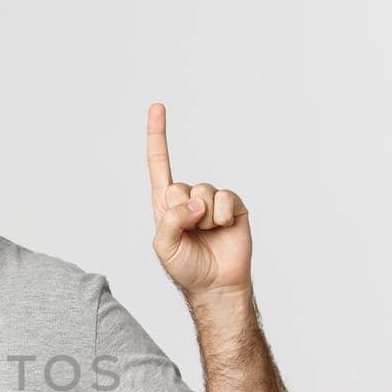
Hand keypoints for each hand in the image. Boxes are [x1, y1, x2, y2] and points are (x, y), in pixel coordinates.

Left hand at [146, 102, 252, 295]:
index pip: (159, 164)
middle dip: (182, 213)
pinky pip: (225, 198)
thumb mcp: (164, 246)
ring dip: (203, 219)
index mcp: (166, 204)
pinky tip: (224, 229)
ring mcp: (212, 201)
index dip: (157, 135)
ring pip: (203, 192)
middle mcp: (188, 198)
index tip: (157, 106)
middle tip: (190, 234)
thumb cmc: (186, 267)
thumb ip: (170, 220)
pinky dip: (222, 215)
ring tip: (206, 234)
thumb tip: (195, 201)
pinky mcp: (233, 206)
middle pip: (179, 186)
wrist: (216, 285)